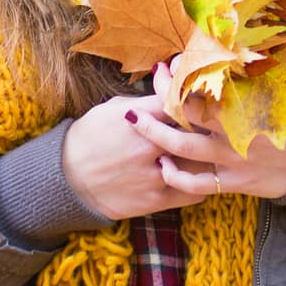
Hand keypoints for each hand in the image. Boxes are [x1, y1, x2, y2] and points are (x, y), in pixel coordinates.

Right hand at [62, 85, 215, 220]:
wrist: (67, 177)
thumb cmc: (91, 136)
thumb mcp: (114, 108)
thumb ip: (147, 100)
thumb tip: (171, 85)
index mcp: (140, 116)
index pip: (181, 98)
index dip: (195, 95)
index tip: (203, 96)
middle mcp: (150, 144)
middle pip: (197, 129)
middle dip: (209, 125)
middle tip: (217, 123)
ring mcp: (154, 174)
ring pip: (200, 162)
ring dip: (207, 155)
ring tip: (213, 150)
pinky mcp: (155, 200)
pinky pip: (194, 192)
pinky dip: (200, 182)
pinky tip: (200, 174)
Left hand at [128, 57, 285, 200]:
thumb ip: (263, 69)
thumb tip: (245, 42)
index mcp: (244, 105)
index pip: (201, 87)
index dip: (178, 77)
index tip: (166, 66)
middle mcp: (233, 132)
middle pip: (184, 114)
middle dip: (159, 100)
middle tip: (145, 87)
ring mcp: (231, 160)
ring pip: (183, 148)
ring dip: (156, 136)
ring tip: (137, 123)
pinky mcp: (235, 183)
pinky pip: (198, 185)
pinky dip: (176, 177)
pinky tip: (163, 166)